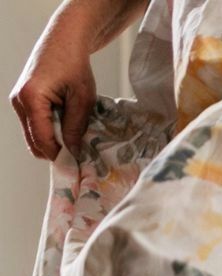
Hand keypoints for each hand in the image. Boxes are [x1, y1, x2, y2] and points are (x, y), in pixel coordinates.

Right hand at [10, 8, 98, 161]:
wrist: (63, 42)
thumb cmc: (75, 66)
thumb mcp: (82, 99)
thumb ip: (76, 127)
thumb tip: (73, 152)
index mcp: (31, 99)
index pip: (42, 140)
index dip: (60, 156)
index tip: (79, 165)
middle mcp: (18, 102)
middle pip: (34, 143)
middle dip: (56, 152)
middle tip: (80, 156)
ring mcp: (17, 102)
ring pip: (33, 136)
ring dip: (53, 142)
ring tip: (76, 139)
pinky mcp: (22, 101)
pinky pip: (34, 126)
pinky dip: (50, 132)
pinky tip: (67, 128)